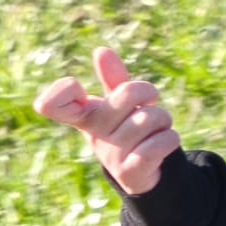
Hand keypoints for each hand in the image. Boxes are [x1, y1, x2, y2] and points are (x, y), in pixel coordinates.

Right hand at [33, 46, 182, 194]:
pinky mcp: (129, 173)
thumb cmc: (127, 130)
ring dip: (163, 119)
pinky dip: (169, 138)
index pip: (56, 103)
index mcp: (86, 115)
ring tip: (157, 128)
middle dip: (148, 92)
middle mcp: (95, 135)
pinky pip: (157, 145)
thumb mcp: (119, 104)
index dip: (60, 91)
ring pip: (149, 118)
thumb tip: (101, 51)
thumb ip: (113, 79)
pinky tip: (164, 142)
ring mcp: (111, 156)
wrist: (142, 174)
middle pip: (127, 94)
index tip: (76, 87)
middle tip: (150, 102)